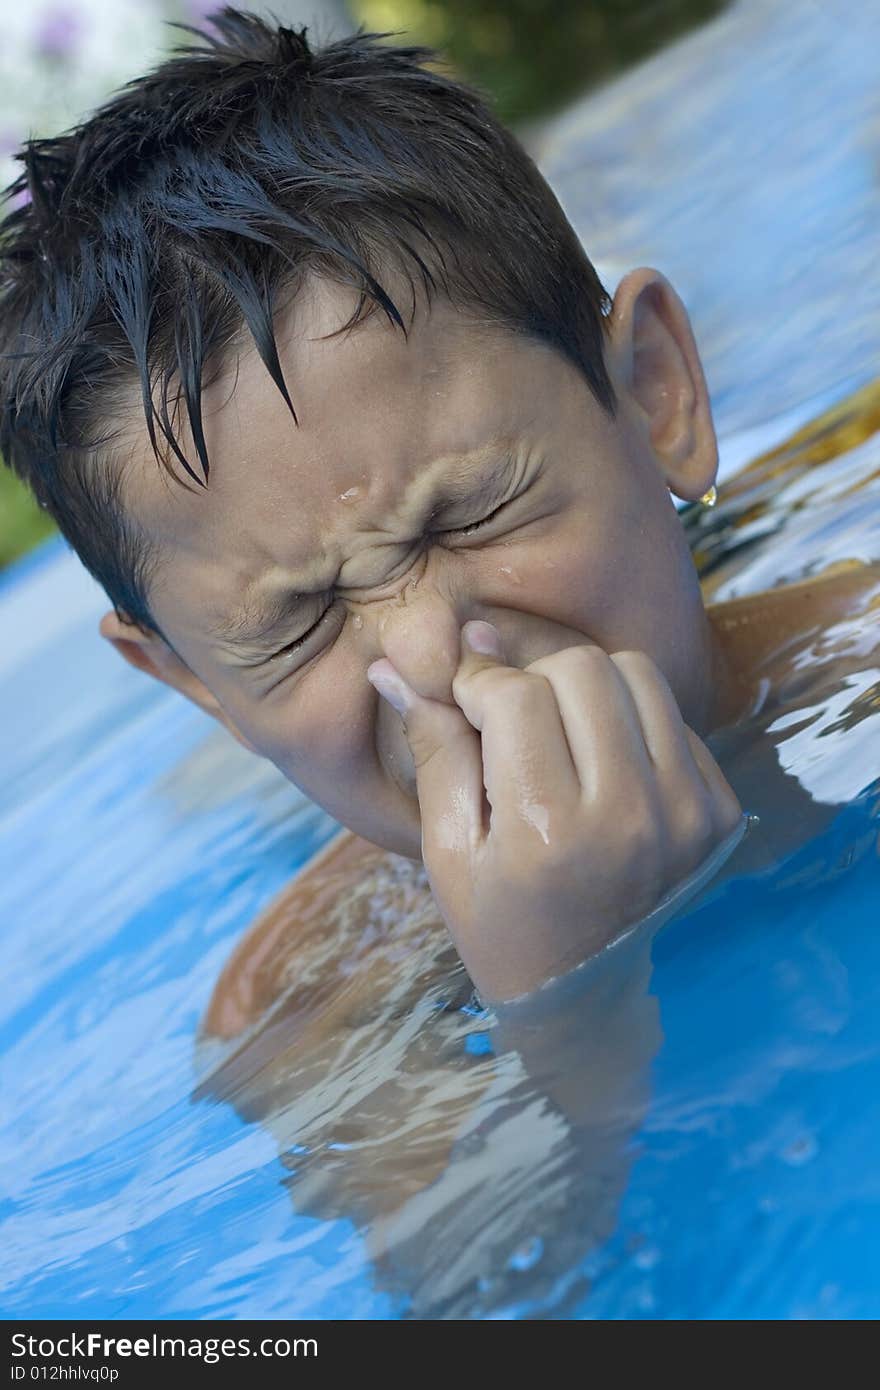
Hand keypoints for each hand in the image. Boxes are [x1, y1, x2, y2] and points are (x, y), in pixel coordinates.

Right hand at [368, 622, 741, 1001]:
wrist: (586, 996)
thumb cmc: (498, 923)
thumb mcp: (447, 848)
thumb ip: (432, 748)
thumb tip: (392, 665)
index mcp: (546, 831)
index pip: (514, 695)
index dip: (477, 680)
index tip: (462, 693)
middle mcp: (628, 816)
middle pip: (581, 668)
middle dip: (532, 678)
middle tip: (509, 718)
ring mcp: (685, 812)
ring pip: (636, 673)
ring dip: (587, 687)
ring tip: (558, 732)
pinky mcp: (719, 811)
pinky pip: (673, 715)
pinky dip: (630, 721)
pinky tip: (601, 763)